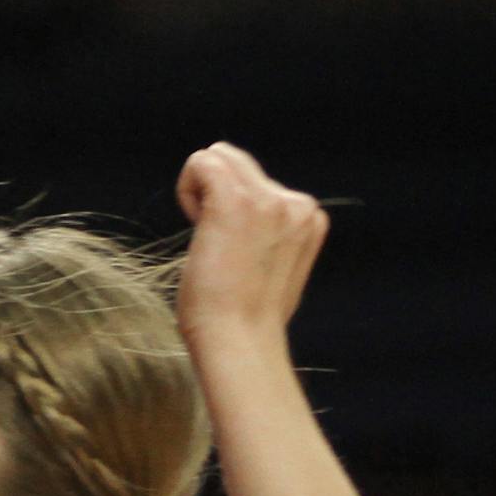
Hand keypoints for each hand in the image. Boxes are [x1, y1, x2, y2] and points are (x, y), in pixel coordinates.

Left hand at [175, 143, 330, 354]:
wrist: (239, 340)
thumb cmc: (245, 318)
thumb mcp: (273, 268)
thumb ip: (269, 235)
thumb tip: (246, 225)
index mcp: (308, 217)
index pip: (258, 182)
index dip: (230, 209)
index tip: (232, 250)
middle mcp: (297, 203)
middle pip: (237, 160)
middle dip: (214, 193)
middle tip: (213, 240)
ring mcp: (270, 200)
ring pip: (218, 155)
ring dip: (200, 192)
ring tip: (208, 237)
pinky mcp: (236, 202)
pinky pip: (201, 162)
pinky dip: (187, 189)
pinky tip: (196, 225)